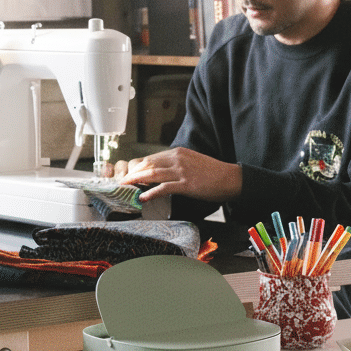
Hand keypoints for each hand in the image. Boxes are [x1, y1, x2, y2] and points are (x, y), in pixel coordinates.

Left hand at [109, 147, 241, 202]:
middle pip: (147, 164)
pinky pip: (164, 187)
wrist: (230, 178)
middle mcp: (177, 158)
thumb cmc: (211, 173)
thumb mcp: (190, 162)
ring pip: (152, 173)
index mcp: (177, 152)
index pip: (150, 158)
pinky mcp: (187, 183)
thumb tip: (159, 173)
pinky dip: (152, 192)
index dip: (136, 167)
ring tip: (125, 187)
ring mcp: (182, 171)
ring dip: (136, 181)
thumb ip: (175, 165)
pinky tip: (143, 197)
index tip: (126, 175)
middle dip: (131, 173)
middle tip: (120, 182)